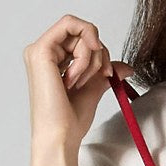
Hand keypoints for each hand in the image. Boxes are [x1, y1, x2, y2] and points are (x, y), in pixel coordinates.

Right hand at [23, 13, 135, 154]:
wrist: (61, 136)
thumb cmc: (70, 120)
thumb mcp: (93, 89)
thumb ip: (105, 73)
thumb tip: (126, 67)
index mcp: (52, 60)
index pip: (81, 38)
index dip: (100, 50)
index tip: (109, 73)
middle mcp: (43, 52)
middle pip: (82, 31)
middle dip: (100, 52)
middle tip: (103, 75)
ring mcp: (39, 50)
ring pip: (79, 30)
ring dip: (92, 57)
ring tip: (80, 83)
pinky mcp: (40, 50)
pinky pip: (72, 29)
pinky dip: (84, 53)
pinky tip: (75, 78)